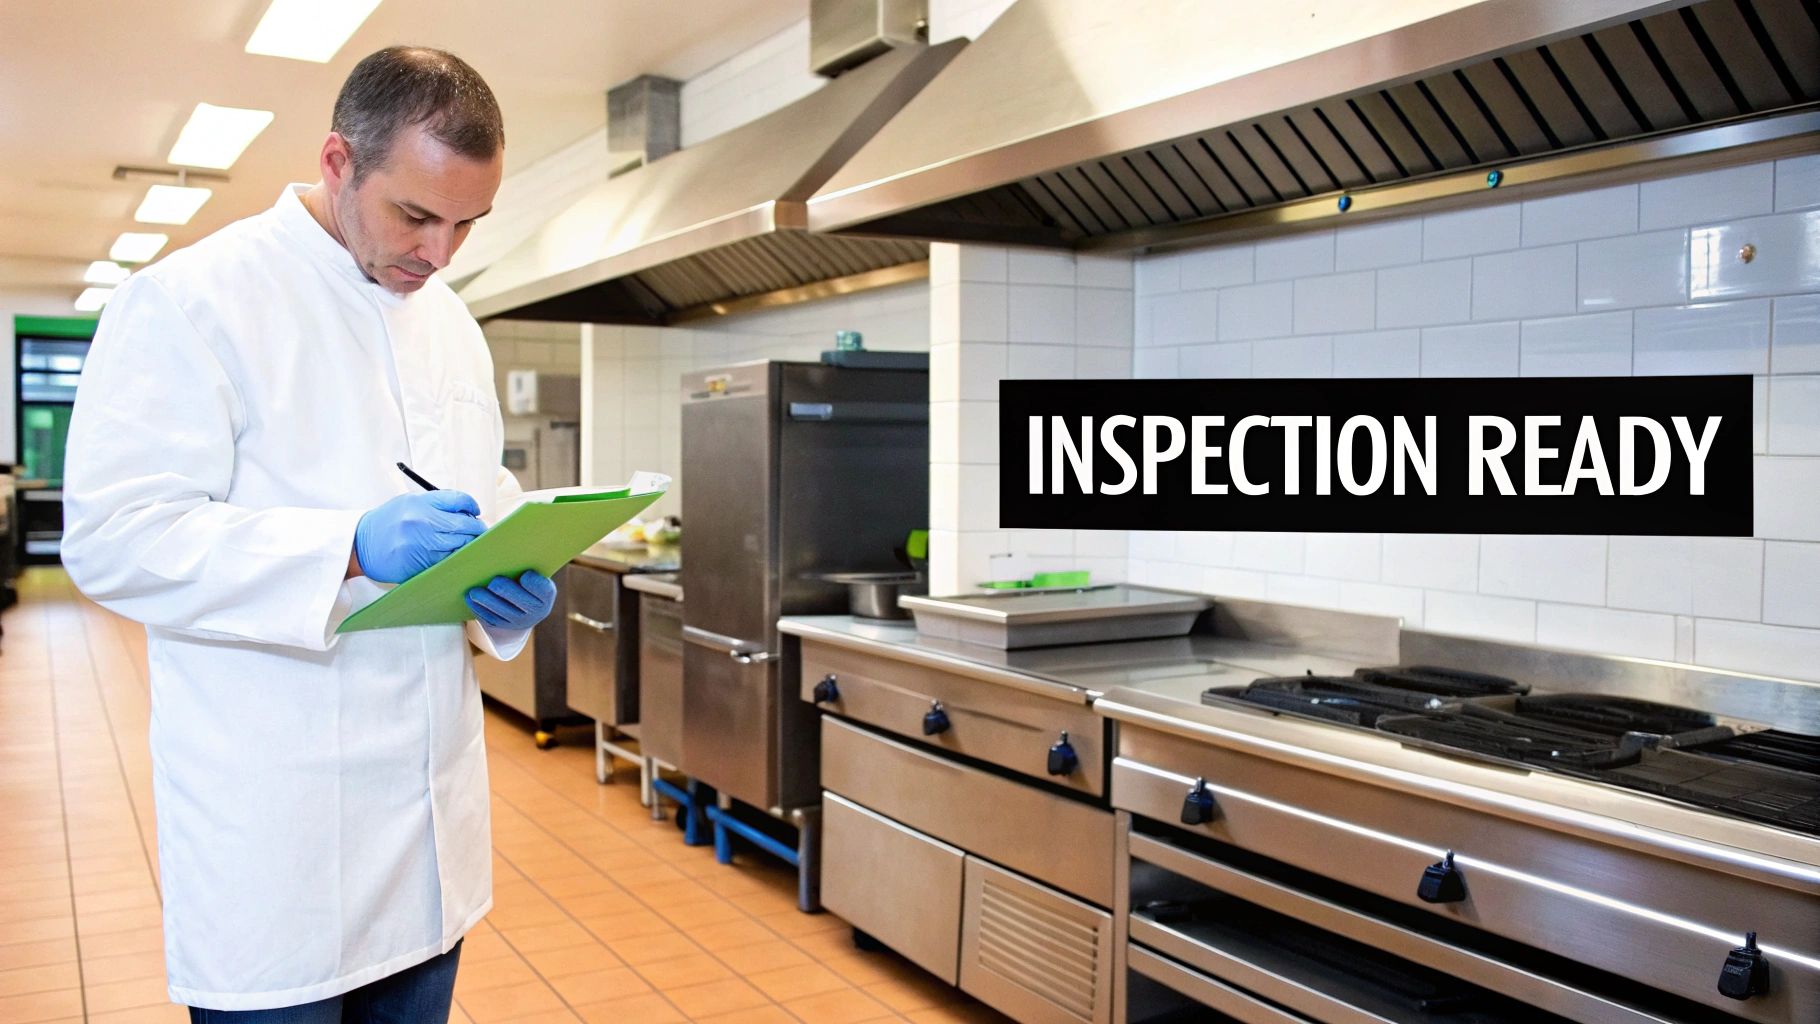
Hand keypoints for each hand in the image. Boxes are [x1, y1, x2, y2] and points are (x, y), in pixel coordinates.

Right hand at [353, 490, 484, 583]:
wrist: (359, 545)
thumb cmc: (388, 522)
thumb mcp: (409, 502)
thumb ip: (437, 504)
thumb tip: (468, 511)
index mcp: (420, 502)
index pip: (459, 500)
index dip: (472, 506)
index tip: (475, 512)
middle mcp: (422, 522)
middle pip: (465, 525)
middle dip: (476, 529)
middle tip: (479, 532)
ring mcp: (420, 544)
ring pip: (460, 545)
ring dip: (468, 545)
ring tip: (467, 544)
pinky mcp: (419, 564)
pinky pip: (447, 561)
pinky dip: (455, 558)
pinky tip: (454, 556)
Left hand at [465, 571, 556, 630]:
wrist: (524, 604)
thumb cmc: (526, 578)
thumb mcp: (532, 571)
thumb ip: (523, 563)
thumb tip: (503, 549)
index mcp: (546, 595)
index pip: (544, 590)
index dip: (534, 583)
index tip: (525, 575)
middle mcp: (535, 611)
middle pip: (519, 600)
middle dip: (507, 591)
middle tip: (495, 582)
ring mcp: (518, 621)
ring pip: (501, 611)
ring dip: (487, 601)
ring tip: (474, 591)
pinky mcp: (502, 626)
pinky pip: (489, 618)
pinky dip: (478, 608)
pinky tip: (470, 598)